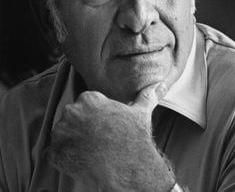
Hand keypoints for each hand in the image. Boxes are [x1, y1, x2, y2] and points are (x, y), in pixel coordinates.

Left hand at [46, 83, 177, 190]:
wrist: (128, 168)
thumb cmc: (134, 139)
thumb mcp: (141, 113)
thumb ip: (147, 96)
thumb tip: (160, 84)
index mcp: (89, 99)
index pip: (87, 103)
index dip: (96, 116)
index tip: (106, 126)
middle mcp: (72, 112)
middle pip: (73, 118)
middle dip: (82, 128)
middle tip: (99, 140)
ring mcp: (61, 133)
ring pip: (62, 135)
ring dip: (72, 142)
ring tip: (92, 151)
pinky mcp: (55, 153)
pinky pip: (55, 154)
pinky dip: (65, 158)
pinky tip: (83, 160)